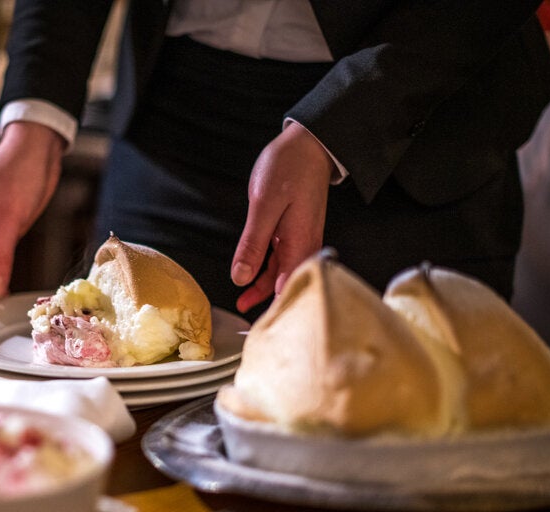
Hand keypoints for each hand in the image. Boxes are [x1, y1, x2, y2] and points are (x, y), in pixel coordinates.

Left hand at [231, 121, 333, 313]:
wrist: (309, 144)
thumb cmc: (289, 168)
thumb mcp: (264, 205)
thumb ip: (253, 244)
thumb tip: (241, 277)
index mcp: (301, 243)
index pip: (290, 288)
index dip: (276, 310)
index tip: (259, 329)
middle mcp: (305, 245)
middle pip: (288, 285)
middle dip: (270, 305)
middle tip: (246, 323)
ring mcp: (301, 239)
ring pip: (283, 273)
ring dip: (264, 289)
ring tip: (242, 304)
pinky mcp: (295, 232)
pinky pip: (281, 259)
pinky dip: (266, 272)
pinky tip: (252, 278)